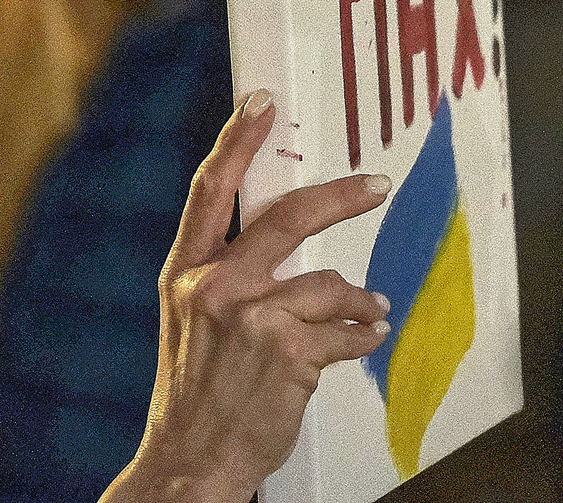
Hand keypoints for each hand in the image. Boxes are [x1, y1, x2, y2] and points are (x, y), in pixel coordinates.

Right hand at [108, 93, 392, 502]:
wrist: (189, 461)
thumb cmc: (194, 393)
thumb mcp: (189, 319)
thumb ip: (224, 274)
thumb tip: (281, 238)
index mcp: (186, 272)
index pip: (210, 188)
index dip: (237, 138)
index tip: (262, 101)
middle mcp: (215, 286)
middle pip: (289, 216)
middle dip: (343, 196)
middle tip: (376, 183)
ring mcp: (253, 317)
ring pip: (331, 283)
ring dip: (361, 300)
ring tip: (372, 311)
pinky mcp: (289, 351)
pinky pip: (346, 331)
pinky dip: (363, 337)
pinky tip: (365, 340)